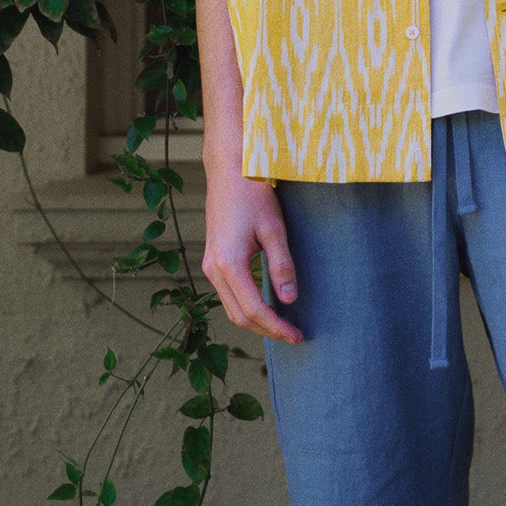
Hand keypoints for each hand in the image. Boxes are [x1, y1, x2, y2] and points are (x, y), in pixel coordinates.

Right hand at [202, 154, 301, 343]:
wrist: (229, 169)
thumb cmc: (253, 194)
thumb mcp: (274, 229)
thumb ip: (281, 266)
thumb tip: (289, 300)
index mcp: (228, 263)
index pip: (253, 310)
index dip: (276, 327)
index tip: (297, 336)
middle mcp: (213, 268)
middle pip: (239, 315)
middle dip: (267, 330)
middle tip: (294, 335)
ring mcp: (208, 265)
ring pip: (231, 307)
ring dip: (256, 321)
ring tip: (282, 325)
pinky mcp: (211, 259)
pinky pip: (227, 294)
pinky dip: (246, 306)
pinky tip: (266, 306)